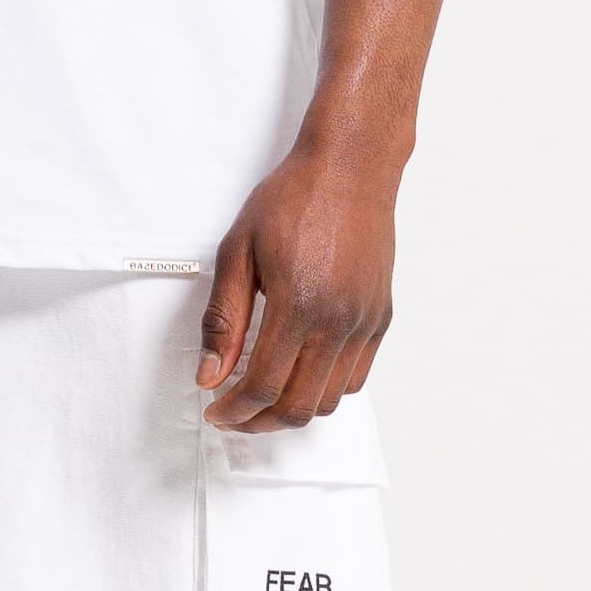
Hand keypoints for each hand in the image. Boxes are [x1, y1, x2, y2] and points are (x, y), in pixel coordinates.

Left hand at [196, 141, 398, 430]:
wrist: (350, 168)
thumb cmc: (293, 199)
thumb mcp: (238, 251)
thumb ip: (223, 320)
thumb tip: (209, 373)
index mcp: (298, 302)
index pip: (263, 386)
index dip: (234, 410)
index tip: (217, 411)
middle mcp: (337, 319)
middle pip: (299, 406)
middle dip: (260, 422)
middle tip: (235, 414)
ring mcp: (364, 321)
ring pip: (330, 399)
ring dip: (294, 410)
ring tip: (265, 398)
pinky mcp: (380, 317)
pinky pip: (356, 377)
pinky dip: (326, 389)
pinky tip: (301, 374)